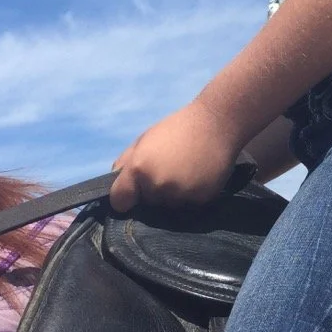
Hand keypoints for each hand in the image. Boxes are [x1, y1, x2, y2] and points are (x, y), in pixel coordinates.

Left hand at [110, 99, 242, 212]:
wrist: (216, 124)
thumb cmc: (176, 128)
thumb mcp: (144, 140)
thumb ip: (124, 163)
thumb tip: (115, 186)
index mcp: (139, 169)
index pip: (119, 201)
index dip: (125, 197)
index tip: (132, 193)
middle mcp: (157, 186)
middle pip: (146, 204)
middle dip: (151, 192)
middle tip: (166, 172)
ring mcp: (179, 195)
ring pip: (167, 207)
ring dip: (171, 196)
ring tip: (183, 175)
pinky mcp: (199, 200)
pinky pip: (187, 206)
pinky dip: (189, 197)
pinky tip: (196, 178)